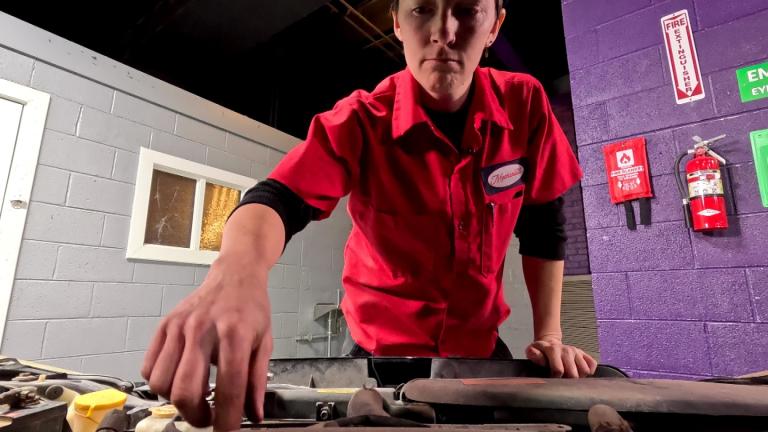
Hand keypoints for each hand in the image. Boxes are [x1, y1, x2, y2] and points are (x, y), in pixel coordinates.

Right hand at [141, 256, 272, 430]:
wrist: (235, 274)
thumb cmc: (251, 308)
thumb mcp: (266, 342)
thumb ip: (258, 381)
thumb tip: (254, 415)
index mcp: (235, 335)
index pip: (229, 388)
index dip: (227, 420)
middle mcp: (203, 330)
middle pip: (186, 390)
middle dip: (196, 416)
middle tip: (208, 417)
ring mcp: (179, 327)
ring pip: (162, 382)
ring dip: (176, 400)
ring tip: (194, 397)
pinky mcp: (165, 326)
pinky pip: (149, 367)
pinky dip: (161, 382)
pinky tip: (178, 379)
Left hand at [525, 337, 596, 377]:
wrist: (550, 344)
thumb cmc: (541, 352)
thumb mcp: (533, 351)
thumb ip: (533, 354)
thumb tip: (534, 353)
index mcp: (553, 350)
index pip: (559, 370)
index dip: (556, 378)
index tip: (553, 379)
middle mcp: (567, 350)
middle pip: (574, 374)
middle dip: (568, 381)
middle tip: (563, 380)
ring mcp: (577, 352)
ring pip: (585, 371)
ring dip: (579, 377)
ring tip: (570, 376)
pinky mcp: (584, 354)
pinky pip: (592, 364)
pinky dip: (588, 371)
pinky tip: (579, 372)